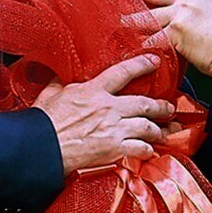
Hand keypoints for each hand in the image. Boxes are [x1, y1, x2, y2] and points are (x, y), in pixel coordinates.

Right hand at [34, 53, 174, 173]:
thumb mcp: (50, 95)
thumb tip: (59, 76)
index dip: (142, 65)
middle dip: (161, 106)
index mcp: (93, 91)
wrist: (43, 148)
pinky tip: (151, 150)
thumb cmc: (44, 124)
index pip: (124, 72)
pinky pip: (140, 148)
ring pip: (147, 127)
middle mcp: (109, 108)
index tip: (154, 62)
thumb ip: (60, 83)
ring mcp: (114, 129)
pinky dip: (148, 150)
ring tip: (164, 130)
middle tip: (169, 107)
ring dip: (159, 129)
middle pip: (145, 104)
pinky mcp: (114, 149)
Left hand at [130, 0, 211, 76]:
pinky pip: (151, 38)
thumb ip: (191, 0)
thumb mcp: (211, 6)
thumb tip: (173, 3)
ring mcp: (181, 12)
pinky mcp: (176, 31)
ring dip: (128, 21)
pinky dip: (141, 45)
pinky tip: (131, 48)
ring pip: (145, 16)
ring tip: (115, 22)